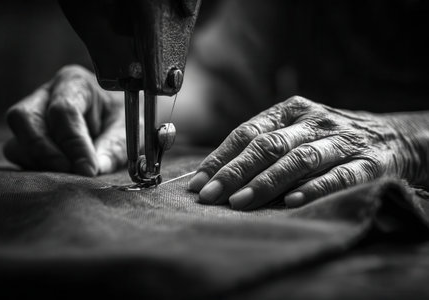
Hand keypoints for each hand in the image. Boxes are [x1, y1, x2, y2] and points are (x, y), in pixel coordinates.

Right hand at [4, 65, 125, 175]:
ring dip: (41, 163)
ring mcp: (32, 116)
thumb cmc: (121, 119)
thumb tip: (93, 170)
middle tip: (72, 173)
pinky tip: (61, 174)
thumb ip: (113, 148)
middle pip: (25, 119)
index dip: (74, 143)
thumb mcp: (127, 130)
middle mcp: (46, 95)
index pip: (64, 111)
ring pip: (16, 140)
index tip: (88, 169)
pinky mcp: (25, 138)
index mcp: (75, 83)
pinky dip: (37, 168)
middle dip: (47, 152)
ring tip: (71, 175)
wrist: (117, 121)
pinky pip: (18, 155)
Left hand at [188, 96, 413, 209]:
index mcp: (290, 111)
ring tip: (240, 202)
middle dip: (236, 171)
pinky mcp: (368, 163)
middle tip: (211, 196)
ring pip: (299, 159)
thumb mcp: (294, 130)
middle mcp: (314, 122)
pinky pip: (339, 176)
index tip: (199, 183)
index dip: (221, 157)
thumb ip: (262, 146)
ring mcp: (341, 141)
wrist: (390, 136)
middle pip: (269, 145)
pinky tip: (292, 203)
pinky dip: (315, 189)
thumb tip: (216, 176)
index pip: (248, 132)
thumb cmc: (326, 138)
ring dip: (267, 182)